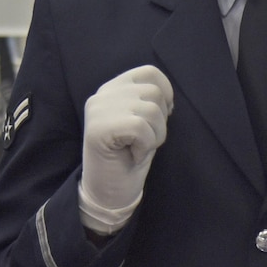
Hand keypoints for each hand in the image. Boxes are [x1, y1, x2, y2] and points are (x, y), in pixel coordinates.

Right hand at [78, 65, 173, 235]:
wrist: (109, 192)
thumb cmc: (129, 158)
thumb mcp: (142, 122)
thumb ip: (149, 102)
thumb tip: (167, 96)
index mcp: (112, 89)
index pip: (150, 73)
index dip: (166, 92)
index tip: (163, 117)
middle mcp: (102, 95)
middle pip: (154, 92)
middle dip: (161, 121)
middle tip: (145, 140)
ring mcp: (98, 110)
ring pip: (151, 110)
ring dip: (154, 135)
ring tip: (138, 148)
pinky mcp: (99, 128)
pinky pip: (141, 127)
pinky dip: (145, 145)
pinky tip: (133, 155)